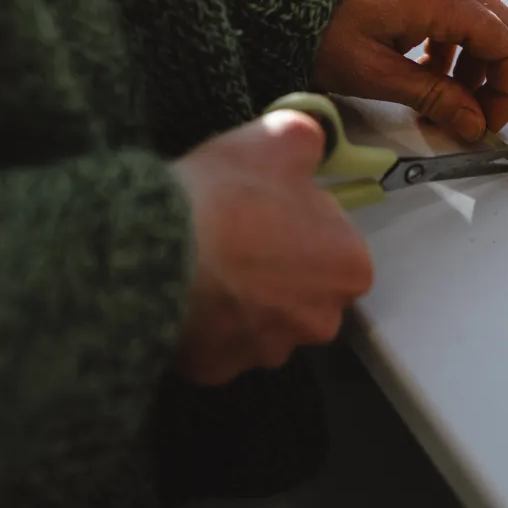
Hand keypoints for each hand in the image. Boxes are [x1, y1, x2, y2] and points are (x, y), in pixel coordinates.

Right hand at [169, 110, 372, 381]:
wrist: (157, 248)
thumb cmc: (231, 193)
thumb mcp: (280, 137)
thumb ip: (310, 140)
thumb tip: (313, 144)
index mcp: (350, 269)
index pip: (338, 247)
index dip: (304, 226)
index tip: (271, 210)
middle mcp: (321, 321)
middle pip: (304, 292)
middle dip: (277, 272)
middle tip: (236, 238)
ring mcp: (267, 352)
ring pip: (260, 323)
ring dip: (240, 301)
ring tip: (202, 265)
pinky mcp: (217, 370)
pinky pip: (215, 346)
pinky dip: (202, 327)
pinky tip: (180, 295)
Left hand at [314, 0, 507, 141]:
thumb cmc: (320, 30)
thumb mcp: (376, 75)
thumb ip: (435, 98)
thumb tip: (475, 125)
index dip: (507, 91)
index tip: (488, 124)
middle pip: (505, 31)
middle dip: (495, 80)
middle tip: (471, 117)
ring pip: (486, 23)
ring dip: (474, 66)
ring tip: (440, 100)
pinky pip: (461, 11)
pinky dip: (456, 46)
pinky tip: (426, 72)